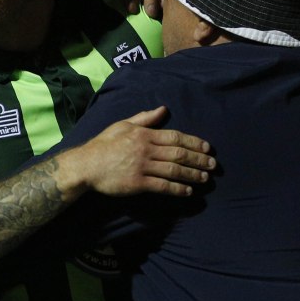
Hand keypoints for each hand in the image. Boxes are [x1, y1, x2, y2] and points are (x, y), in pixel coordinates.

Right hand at [60, 107, 213, 197]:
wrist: (86, 165)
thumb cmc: (104, 144)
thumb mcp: (123, 124)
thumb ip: (144, 118)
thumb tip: (163, 109)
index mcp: (144, 134)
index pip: (175, 137)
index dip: (194, 143)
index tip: (207, 148)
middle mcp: (146, 149)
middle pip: (179, 154)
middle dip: (199, 160)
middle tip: (213, 165)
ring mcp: (142, 167)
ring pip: (174, 170)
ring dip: (192, 175)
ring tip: (205, 179)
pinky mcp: (138, 183)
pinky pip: (163, 186)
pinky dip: (177, 188)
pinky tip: (188, 191)